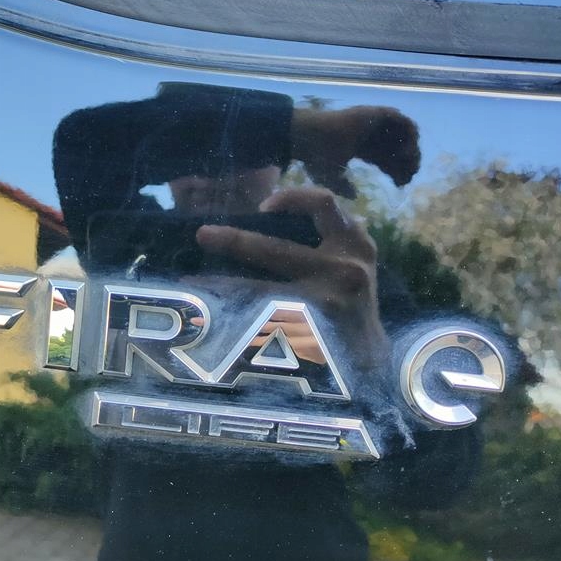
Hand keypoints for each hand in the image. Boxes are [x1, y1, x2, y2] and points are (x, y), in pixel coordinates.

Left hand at [195, 187, 387, 364]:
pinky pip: (257, 321)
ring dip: (219, 284)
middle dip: (234, 241)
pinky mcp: (308, 337)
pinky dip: (229, 316)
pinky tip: (208, 315)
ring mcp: (325, 306)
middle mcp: (344, 271)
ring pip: (258, 291)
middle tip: (202, 235)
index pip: (324, 204)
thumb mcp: (354, 264)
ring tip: (189, 282)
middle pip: (276, 251)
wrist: (371, 363)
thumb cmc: (351, 304)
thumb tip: (269, 217)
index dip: (292, 197)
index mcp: (355, 245)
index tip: (263, 206)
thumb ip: (329, 240)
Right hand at [291, 106, 419, 198]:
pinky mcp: (377, 114)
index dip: (395, 171)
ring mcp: (374, 123)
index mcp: (360, 147)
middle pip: (397, 149)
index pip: (385, 159)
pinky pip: (404, 121)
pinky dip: (410, 135)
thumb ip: (343, 188)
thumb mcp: (331, 178)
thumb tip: (354, 196)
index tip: (401, 185)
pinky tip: (405, 152)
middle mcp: (369, 134)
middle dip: (407, 163)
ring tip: (409, 164)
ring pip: (403, 134)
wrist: (310, 138)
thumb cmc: (316, 157)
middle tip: (409, 177)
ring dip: (411, 149)